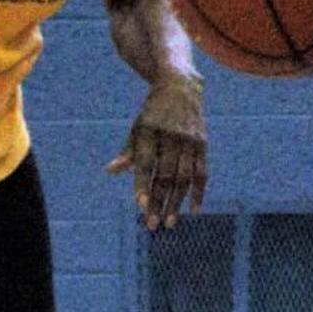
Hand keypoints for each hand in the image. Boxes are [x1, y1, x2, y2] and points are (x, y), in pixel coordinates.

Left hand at [110, 73, 208, 226]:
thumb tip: (110, 171)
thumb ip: (128, 152)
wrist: (181, 87)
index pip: (145, 163)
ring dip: (177, 202)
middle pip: (165, 175)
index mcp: (149, 131)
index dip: (142, 184)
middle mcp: (171, 136)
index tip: (140, 206)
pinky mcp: (203, 144)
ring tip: (169, 222)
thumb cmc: (153, 114)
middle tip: (152, 224)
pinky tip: (193, 210)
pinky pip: (202, 173)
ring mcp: (189, 140)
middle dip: (159, 201)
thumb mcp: (137, 128)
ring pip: (184, 178)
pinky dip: (198, 193)